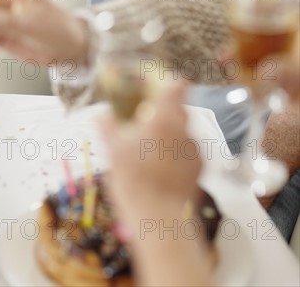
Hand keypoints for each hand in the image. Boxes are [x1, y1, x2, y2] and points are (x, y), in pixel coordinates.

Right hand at [100, 83, 201, 225]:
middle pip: (178, 108)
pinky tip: (161, 169)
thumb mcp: (112, 151)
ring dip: (169, 135)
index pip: (177, 84)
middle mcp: (185, 128)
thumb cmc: (133, 180)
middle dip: (162, 112)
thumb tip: (100, 113)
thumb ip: (107, 127)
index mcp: (165, 117)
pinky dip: (176, 153)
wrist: (158, 218)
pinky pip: (187, 151)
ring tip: (150, 153)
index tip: (154, 87)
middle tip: (143, 124)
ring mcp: (195, 148)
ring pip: (183, 131)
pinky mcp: (200, 167)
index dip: (167, 81)